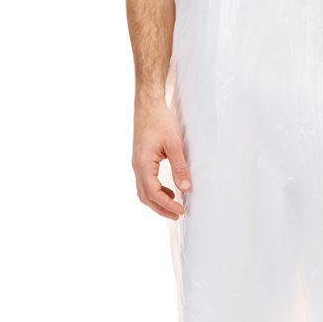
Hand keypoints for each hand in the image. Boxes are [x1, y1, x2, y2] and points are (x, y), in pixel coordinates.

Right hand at [132, 99, 190, 220]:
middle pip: (145, 196)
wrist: (148, 106)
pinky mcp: (140, 160)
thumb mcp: (174, 144)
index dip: (167, 205)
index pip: (153, 193)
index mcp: (143, 164)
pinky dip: (155, 190)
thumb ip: (180, 167)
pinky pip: (144, 181)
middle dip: (160, 208)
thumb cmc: (160, 121)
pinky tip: (168, 190)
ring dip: (157, 201)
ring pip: (143, 190)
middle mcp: (137, 166)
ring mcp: (137, 163)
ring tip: (173, 205)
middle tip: (177, 215)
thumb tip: (185, 188)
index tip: (181, 210)